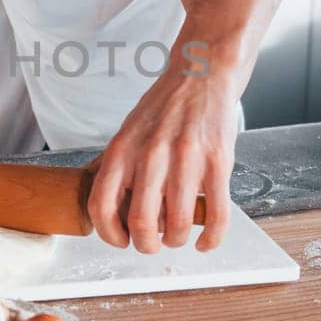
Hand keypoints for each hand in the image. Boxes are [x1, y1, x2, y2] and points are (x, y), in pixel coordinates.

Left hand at [87, 68, 239, 252]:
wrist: (202, 75)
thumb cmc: (164, 106)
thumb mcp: (127, 131)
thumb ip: (116, 167)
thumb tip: (102, 205)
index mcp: (123, 149)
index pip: (102, 204)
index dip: (109, 233)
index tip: (120, 240)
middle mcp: (151, 155)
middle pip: (142, 222)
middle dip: (146, 245)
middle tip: (152, 244)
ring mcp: (187, 159)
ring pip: (179, 224)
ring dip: (177, 240)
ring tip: (178, 237)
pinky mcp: (218, 162)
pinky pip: (216, 213)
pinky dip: (211, 238)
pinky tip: (204, 242)